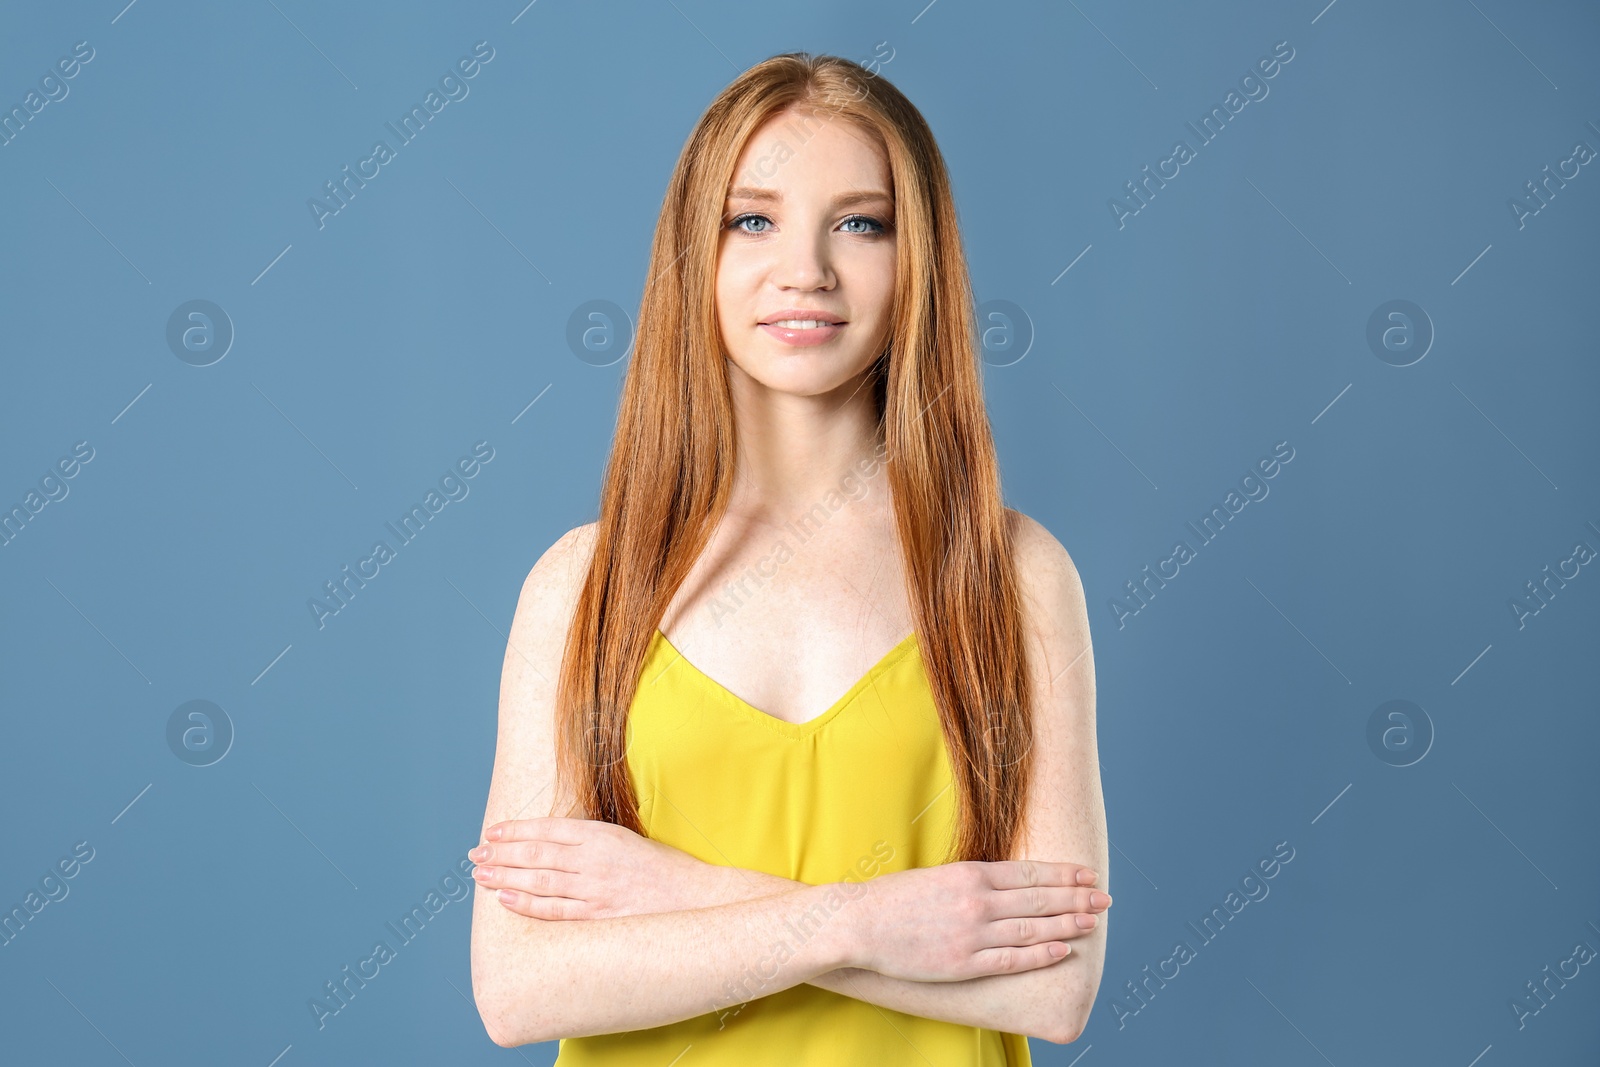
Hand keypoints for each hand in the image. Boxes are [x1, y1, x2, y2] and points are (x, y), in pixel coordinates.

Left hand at [469, 817, 709, 919]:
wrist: (696, 898)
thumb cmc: (664, 870)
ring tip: (480, 875)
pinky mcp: (598, 916)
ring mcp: (594, 889)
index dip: (516, 830)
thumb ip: (592, 841)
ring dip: (505, 876)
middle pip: (536, 853)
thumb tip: (555, 844)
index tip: (493, 832)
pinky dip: (527, 904)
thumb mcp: (627, 841)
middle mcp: (594, 859)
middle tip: (475, 854)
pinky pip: (554, 910)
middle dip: (502, 852)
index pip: (548, 829)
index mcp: (601, 835)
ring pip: (539, 880)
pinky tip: (505, 899)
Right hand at [838, 860, 1109, 981]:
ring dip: (1068, 925)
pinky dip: (1042, 955)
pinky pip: (1012, 959)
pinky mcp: (964, 963)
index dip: (1063, 875)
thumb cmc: (894, 898)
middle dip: (1077, 898)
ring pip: (1033, 929)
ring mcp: (973, 933)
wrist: (859, 923)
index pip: (1030, 873)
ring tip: (1093, 923)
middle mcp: (978, 901)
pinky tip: (1063, 951)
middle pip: (1039, 899)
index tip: (1086, 875)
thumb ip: (974, 880)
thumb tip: (1007, 883)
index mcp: (971, 874)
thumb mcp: (938, 876)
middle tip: (1106, 897)